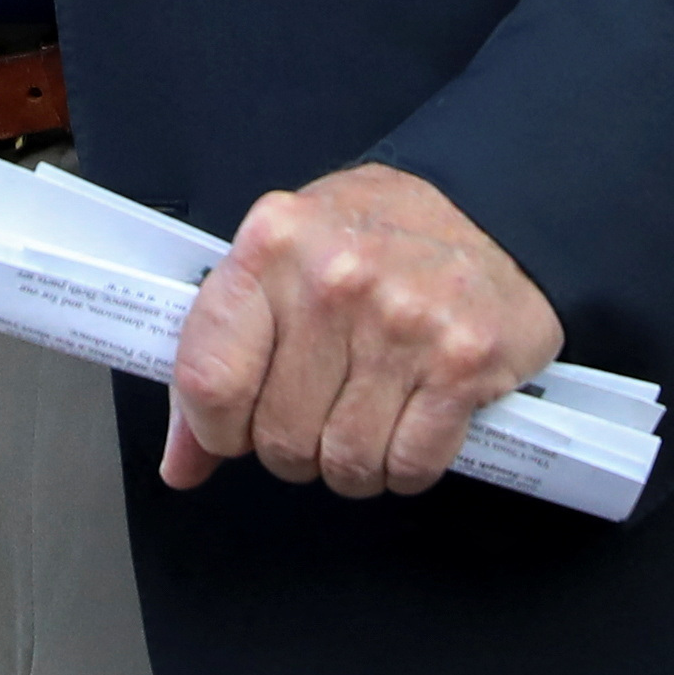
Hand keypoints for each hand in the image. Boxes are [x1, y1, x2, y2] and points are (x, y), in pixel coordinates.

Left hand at [159, 163, 562, 500]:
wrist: (490, 206)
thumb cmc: (376, 236)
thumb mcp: (283, 260)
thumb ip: (223, 352)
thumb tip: (182, 462)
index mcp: (273, 245)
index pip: (208, 377)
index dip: (212, 429)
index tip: (230, 431)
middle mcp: (334, 280)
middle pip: (279, 436)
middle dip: (292, 448)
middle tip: (314, 415)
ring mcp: (403, 323)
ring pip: (345, 461)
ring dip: (351, 464)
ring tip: (364, 422)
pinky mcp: (463, 363)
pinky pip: (410, 465)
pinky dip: (403, 468)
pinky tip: (408, 429)